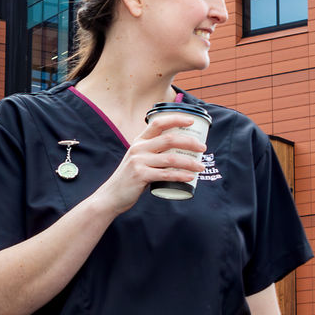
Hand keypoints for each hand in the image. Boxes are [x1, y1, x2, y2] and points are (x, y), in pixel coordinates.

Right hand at [90, 113, 206, 213]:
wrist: (112, 195)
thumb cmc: (130, 178)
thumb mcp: (138, 159)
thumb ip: (153, 153)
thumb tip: (177, 151)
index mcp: (139, 141)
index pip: (158, 123)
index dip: (176, 119)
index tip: (191, 121)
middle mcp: (139, 148)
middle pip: (169, 139)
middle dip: (189, 143)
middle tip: (203, 148)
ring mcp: (139, 162)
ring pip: (171, 159)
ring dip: (189, 162)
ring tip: (200, 166)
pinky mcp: (141, 176)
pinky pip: (165, 174)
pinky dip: (180, 175)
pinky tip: (190, 177)